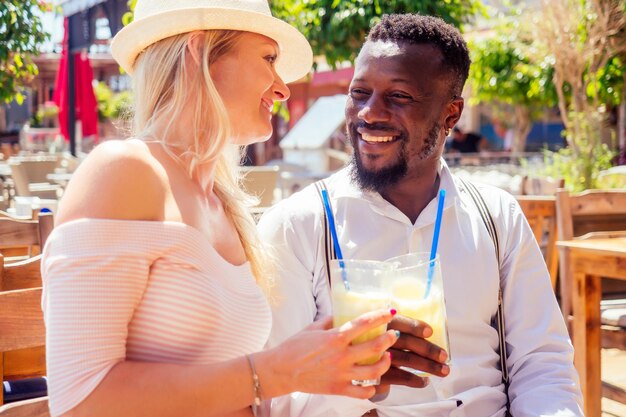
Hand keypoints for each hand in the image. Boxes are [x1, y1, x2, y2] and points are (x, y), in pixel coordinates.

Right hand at [261, 309, 399, 399]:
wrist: (280, 370)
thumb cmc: (294, 346)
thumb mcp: (313, 327)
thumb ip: (330, 321)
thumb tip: (343, 315)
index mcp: (335, 337)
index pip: (364, 323)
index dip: (380, 316)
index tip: (390, 311)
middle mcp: (341, 356)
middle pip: (375, 347)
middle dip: (389, 339)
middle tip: (393, 335)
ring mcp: (341, 374)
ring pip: (374, 371)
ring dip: (385, 362)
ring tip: (387, 356)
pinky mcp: (338, 389)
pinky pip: (362, 392)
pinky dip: (372, 388)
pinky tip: (373, 382)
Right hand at [380, 314, 449, 388]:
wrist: (356, 362)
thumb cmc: (378, 342)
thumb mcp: (385, 329)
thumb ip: (402, 328)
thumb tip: (429, 333)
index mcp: (382, 323)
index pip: (400, 322)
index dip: (414, 326)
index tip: (430, 332)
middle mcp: (379, 338)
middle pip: (407, 342)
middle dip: (428, 349)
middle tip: (443, 356)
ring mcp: (377, 357)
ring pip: (406, 359)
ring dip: (428, 365)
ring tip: (443, 370)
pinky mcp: (377, 374)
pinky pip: (399, 377)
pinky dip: (414, 379)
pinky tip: (424, 381)